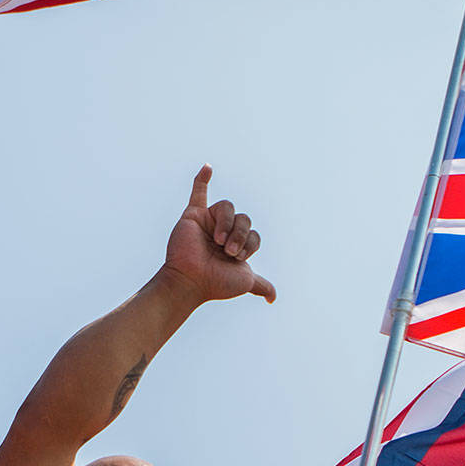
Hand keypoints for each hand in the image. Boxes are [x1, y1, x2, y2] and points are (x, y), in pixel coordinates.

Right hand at [160, 166, 276, 306]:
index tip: (237, 258)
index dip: (250, 243)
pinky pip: (198, 192)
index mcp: (237, 245)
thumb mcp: (245, 282)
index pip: (254, 234)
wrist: (191, 281)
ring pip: (229, 208)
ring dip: (227, 224)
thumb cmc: (215, 283)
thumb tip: (273, 298)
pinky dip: (202, 179)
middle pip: (244, 219)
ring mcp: (209, 222)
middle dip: (240, 235)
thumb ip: (260, 285)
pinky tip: (208, 167)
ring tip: (218, 241)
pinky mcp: (193, 215)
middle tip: (228, 251)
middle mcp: (224, 232)